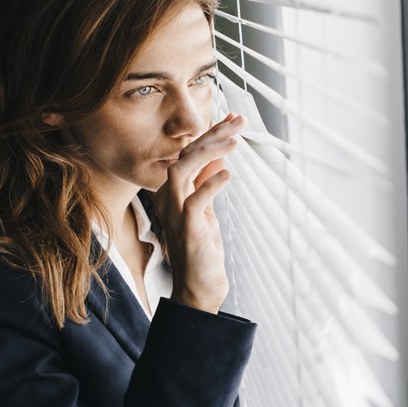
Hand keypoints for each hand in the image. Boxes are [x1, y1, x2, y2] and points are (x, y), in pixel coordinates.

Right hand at [154, 113, 244, 313]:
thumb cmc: (202, 249)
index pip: (189, 153)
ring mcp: (175, 214)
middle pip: (185, 155)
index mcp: (173, 192)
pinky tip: (228, 175)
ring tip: (234, 142)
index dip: (210, 133)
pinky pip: (194, 201)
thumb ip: (208, 184)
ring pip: (182, 170)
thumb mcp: (206, 210)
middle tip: (238, 120)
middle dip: (212, 134)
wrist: (199, 287)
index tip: (233, 119)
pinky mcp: (187, 228)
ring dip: (209, 152)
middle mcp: (169, 199)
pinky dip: (211, 184)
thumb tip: (219, 157)